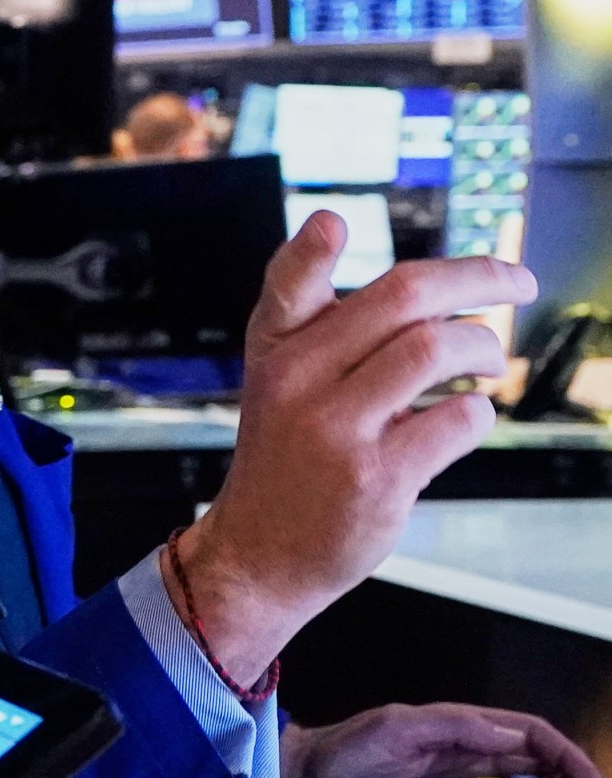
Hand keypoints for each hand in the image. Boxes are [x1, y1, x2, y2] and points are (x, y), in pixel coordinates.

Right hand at [171, 213, 535, 684]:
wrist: (259, 553)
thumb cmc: (288, 459)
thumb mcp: (282, 385)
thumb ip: (332, 331)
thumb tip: (443, 287)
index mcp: (276, 350)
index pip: (287, 286)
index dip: (309, 250)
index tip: (331, 224)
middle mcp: (298, 380)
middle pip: (400, 297)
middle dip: (478, 278)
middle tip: (518, 281)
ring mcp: (335, 429)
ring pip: (437, 349)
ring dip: (485, 348)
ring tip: (488, 362)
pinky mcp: (375, 478)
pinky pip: (457, 420)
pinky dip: (476, 414)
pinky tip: (460, 420)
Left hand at [285, 703, 604, 777]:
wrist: (311, 771)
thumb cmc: (345, 746)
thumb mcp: (397, 726)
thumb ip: (452, 725)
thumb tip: (507, 733)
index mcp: (458, 721)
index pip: (527, 729)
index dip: (562, 750)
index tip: (587, 777)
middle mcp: (461, 741)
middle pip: (530, 751)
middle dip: (565, 770)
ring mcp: (454, 765)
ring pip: (518, 772)